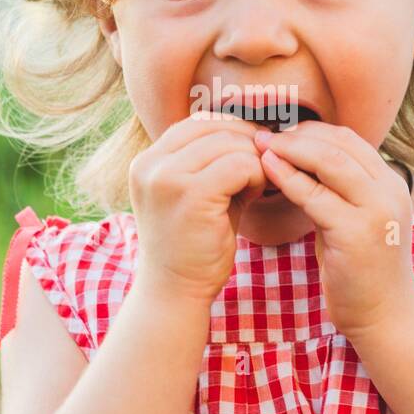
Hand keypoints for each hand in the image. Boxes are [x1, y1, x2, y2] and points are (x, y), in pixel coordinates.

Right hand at [129, 111, 267, 305]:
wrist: (175, 292)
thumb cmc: (193, 245)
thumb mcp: (197, 194)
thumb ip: (216, 162)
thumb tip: (258, 133)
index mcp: (148, 160)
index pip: (198, 122)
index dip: (233, 130)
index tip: (254, 150)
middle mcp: (151, 164)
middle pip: (215, 127)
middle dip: (248, 142)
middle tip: (265, 166)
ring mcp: (167, 177)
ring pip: (230, 143)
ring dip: (254, 161)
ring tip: (256, 186)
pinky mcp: (190, 194)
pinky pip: (239, 165)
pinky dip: (255, 176)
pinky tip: (254, 195)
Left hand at [253, 121, 413, 337]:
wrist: (385, 316)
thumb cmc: (362, 269)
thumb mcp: (353, 219)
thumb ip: (337, 191)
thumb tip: (299, 160)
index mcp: (391, 184)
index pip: (350, 140)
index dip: (312, 131)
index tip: (281, 131)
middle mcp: (389, 191)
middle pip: (340, 144)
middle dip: (298, 135)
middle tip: (264, 134)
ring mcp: (376, 211)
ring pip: (329, 162)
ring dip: (290, 150)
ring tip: (260, 146)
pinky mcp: (356, 233)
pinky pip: (315, 196)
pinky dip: (288, 179)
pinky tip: (267, 170)